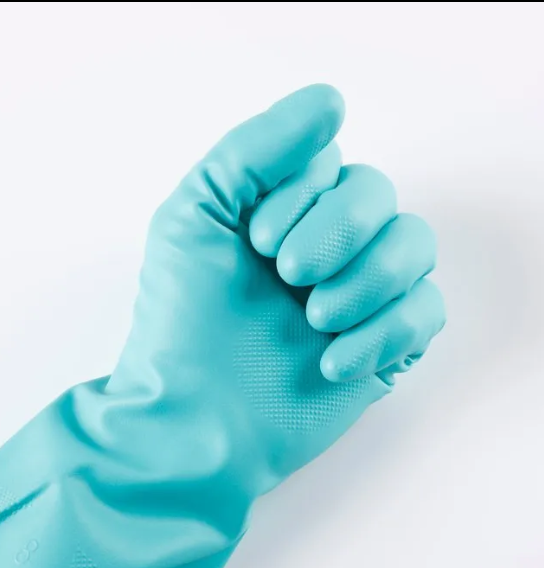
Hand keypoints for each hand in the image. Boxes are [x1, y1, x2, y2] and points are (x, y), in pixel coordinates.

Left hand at [108, 84, 444, 489]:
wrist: (195, 423)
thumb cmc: (182, 323)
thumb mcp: (193, 217)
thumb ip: (252, 149)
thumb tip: (331, 101)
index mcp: (279, 210)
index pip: (327, 162)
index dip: (301, 194)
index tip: (255, 242)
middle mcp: (323, 244)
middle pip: (377, 194)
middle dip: (337, 233)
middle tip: (287, 277)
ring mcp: (357, 293)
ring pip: (415, 244)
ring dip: (365, 281)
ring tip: (312, 321)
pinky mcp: (384, 343)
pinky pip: (428, 311)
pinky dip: (384, 333)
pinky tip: (331, 364)